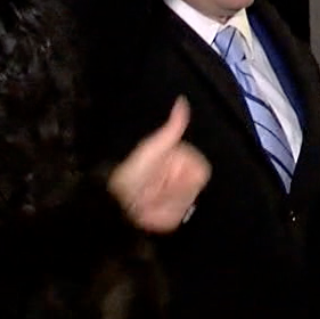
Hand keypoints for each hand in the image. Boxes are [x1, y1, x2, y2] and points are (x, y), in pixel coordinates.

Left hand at [108, 98, 210, 232]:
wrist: (117, 199)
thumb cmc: (134, 170)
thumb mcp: (153, 148)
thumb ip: (171, 129)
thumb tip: (182, 101)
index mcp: (182, 162)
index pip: (201, 171)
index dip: (184, 174)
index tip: (167, 172)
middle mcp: (183, 181)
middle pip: (195, 189)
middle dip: (174, 189)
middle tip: (155, 186)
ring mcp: (178, 201)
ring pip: (187, 204)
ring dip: (166, 201)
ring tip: (149, 197)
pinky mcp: (172, 218)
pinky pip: (177, 217)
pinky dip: (162, 215)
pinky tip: (149, 208)